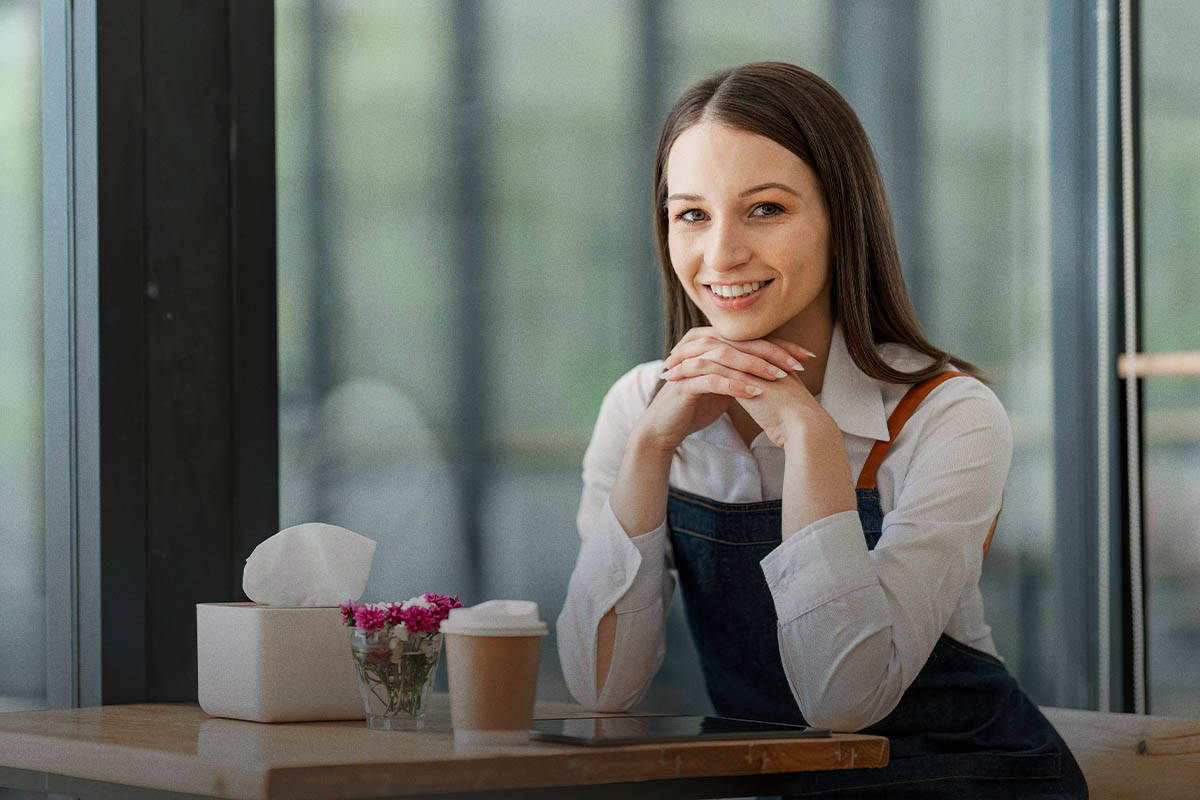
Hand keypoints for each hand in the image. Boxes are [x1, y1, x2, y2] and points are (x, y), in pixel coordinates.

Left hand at [655, 327, 853, 535]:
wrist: (806, 429)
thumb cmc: (793, 423)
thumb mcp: (774, 401)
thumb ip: (763, 393)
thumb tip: (753, 395)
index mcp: (765, 360)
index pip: (731, 348)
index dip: (709, 351)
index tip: (688, 358)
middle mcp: (757, 358)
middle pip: (719, 345)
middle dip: (692, 350)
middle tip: (671, 357)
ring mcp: (751, 366)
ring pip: (711, 354)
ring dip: (686, 361)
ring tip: (667, 370)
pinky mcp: (743, 379)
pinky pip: (710, 370)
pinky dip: (690, 373)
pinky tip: (674, 380)